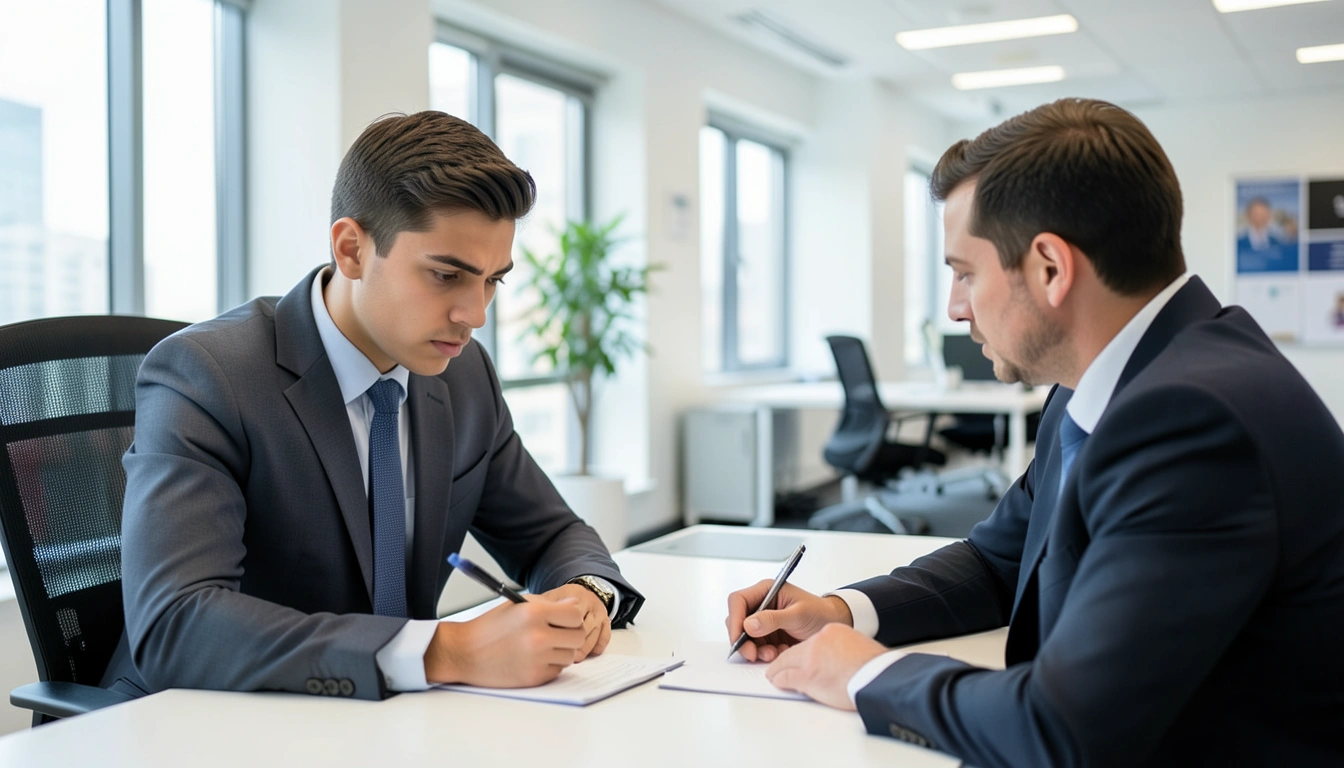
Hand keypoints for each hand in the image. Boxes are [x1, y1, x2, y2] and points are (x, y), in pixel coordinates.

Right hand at [425, 596, 585, 686]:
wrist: (464, 653)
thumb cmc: (491, 626)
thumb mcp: (518, 605)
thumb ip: (550, 604)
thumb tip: (575, 605)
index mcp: (534, 613)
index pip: (575, 615)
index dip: (572, 617)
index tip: (564, 619)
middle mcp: (538, 636)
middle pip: (578, 637)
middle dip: (571, 634)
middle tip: (558, 633)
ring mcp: (537, 659)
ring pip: (570, 655)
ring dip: (561, 651)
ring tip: (541, 646)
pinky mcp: (534, 677)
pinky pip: (557, 670)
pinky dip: (549, 665)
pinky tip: (532, 659)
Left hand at [536, 583, 611, 661]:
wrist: (579, 595)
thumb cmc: (558, 601)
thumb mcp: (547, 599)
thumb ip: (541, 608)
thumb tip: (534, 624)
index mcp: (575, 593)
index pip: (571, 615)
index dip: (561, 631)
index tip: (550, 642)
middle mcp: (591, 601)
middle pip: (584, 628)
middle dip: (572, 644)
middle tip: (560, 654)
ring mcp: (600, 612)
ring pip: (594, 636)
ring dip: (583, 650)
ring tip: (571, 658)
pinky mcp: (607, 622)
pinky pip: (604, 638)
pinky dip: (595, 648)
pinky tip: (585, 654)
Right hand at [725, 580, 853, 662]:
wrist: (833, 625)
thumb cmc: (819, 612)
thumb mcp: (798, 614)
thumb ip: (773, 619)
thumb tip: (748, 624)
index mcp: (766, 591)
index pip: (738, 601)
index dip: (734, 619)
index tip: (739, 637)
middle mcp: (761, 604)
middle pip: (738, 621)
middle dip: (744, 640)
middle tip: (752, 654)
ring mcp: (763, 621)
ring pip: (745, 637)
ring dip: (756, 649)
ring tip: (773, 654)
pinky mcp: (768, 635)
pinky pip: (757, 646)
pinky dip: (764, 653)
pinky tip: (780, 652)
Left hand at [765, 623, 887, 710]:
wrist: (879, 678)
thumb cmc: (875, 669)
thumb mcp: (858, 648)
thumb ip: (842, 649)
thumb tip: (837, 660)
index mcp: (832, 632)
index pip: (808, 642)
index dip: (802, 653)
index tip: (799, 658)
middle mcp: (818, 641)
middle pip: (793, 650)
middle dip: (784, 660)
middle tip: (777, 667)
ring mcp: (810, 658)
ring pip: (784, 662)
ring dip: (778, 670)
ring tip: (774, 676)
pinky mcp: (806, 675)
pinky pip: (784, 677)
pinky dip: (779, 680)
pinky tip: (778, 682)